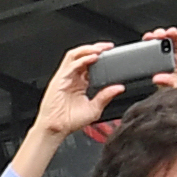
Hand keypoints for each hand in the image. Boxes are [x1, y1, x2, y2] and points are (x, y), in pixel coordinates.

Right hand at [22, 43, 132, 162]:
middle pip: (81, 55)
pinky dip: (82, 59)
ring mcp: (64, 77)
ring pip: (74, 55)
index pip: (89, 64)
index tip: (112, 54)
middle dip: (95, 48)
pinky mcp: (59, 79)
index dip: (100, 57)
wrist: (56, 129)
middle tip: (107, 47)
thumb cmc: (70, 121)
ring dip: (87, 50)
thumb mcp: (94, 108)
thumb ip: (106, 96)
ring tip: (99, 49)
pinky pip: (70, 65)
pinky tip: (92, 58)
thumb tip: (119, 88)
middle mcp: (72, 78)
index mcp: (79, 83)